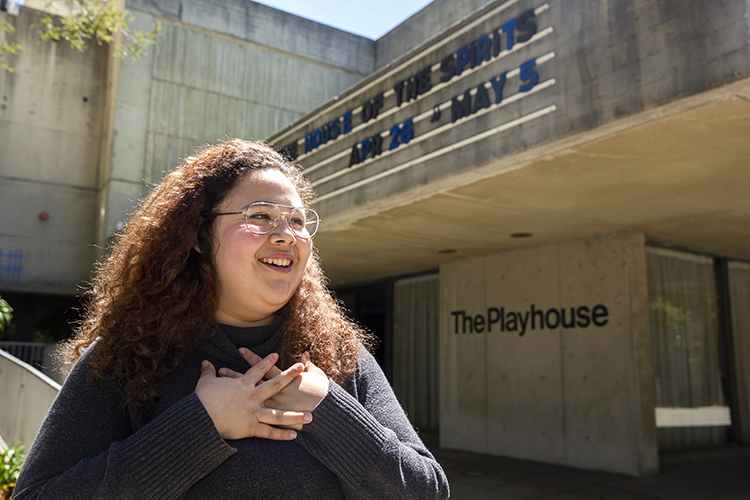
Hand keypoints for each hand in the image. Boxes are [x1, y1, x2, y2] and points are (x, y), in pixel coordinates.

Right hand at [195, 352, 311, 439]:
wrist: (200, 417)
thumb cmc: (202, 399)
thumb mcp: (206, 382)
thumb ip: (208, 372)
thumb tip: (205, 362)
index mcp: (243, 384)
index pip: (257, 370)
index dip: (267, 361)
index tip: (276, 355)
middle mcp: (252, 397)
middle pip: (275, 385)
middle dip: (289, 376)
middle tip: (300, 370)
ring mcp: (254, 412)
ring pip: (278, 414)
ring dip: (295, 415)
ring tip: (310, 415)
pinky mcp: (251, 427)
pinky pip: (269, 432)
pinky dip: (281, 435)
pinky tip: (294, 435)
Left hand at [219, 349, 328, 429]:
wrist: (326, 412)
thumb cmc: (321, 393)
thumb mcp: (316, 375)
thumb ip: (308, 365)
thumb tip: (304, 355)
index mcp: (283, 382)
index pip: (263, 367)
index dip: (252, 358)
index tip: (240, 350)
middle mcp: (273, 394)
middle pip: (250, 384)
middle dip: (235, 376)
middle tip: (221, 370)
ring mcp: (270, 408)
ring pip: (248, 402)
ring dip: (234, 397)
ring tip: (220, 394)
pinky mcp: (272, 422)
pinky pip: (256, 421)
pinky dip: (244, 422)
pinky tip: (231, 422)